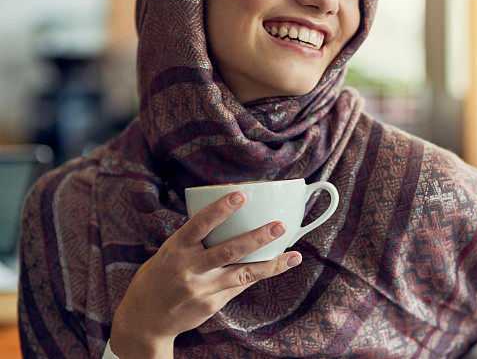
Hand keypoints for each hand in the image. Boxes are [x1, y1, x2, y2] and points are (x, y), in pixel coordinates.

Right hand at [109, 191, 301, 357]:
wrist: (145, 318)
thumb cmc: (162, 274)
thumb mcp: (171, 251)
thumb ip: (197, 239)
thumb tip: (235, 218)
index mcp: (176, 248)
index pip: (199, 225)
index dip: (220, 209)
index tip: (240, 195)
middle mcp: (189, 269)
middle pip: (227, 251)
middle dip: (256, 238)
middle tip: (278, 226)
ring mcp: (202, 289)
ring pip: (242, 273)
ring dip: (270, 263)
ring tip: (293, 255)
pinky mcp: (212, 304)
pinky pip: (240, 284)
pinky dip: (260, 273)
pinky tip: (279, 264)